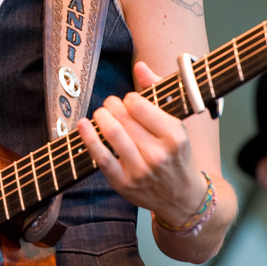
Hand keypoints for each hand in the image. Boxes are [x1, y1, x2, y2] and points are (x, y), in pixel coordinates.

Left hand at [77, 61, 207, 224]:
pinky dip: (89, 138)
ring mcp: (141, 171)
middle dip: (112, 105)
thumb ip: (159, 92)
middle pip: (123, 117)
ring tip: (101, 113)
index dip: (129, 98)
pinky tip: (83, 125)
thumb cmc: (179, 155)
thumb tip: (140, 67)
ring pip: (112, 134)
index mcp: (175, 136)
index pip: (140, 105)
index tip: (130, 101)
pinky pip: (101, 157)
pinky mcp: (124, 183)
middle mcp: (159, 154)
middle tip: (111, 104)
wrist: (183, 199)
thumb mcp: (177, 123)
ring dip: (101, 117)